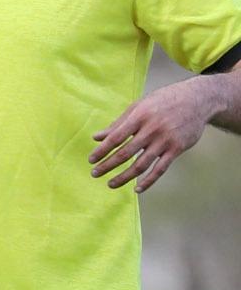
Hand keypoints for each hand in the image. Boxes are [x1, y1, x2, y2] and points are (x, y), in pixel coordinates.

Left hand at [90, 74, 229, 191]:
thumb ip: (118, 124)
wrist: (197, 100)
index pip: (116, 137)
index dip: (102, 150)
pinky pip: (160, 169)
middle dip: (108, 165)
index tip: (91, 160)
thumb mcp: (139, 106)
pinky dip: (148, 181)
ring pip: (142, 164)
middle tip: (95, 174)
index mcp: (139, 117)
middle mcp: (152, 129)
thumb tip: (96, 138)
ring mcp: (166, 140)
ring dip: (124, 177)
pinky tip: (137, 189)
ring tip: (110, 184)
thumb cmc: (163, 102)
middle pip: (126, 153)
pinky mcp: (177, 149)